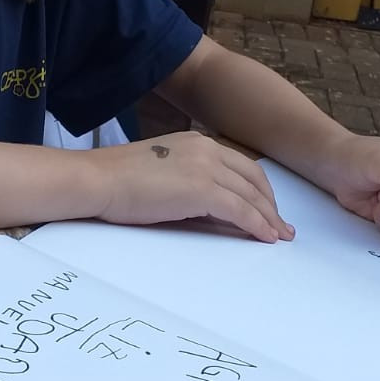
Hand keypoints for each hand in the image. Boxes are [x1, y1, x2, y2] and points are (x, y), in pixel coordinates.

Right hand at [86, 132, 294, 243]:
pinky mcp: (202, 190)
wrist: (98, 179)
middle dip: (270, 204)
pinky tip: (264, 238)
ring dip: (268, 218)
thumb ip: (190, 182)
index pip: (241, 165)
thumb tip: (211, 208)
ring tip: (278, 236)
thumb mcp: (163, 171)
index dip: (259, 189)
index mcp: (198, 142)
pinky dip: (257, 225)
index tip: (267, 207)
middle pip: (253, 178)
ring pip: (251, 196)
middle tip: (281, 226)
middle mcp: (208, 149)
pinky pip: (240, 210)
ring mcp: (206, 168)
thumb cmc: (118, 181)